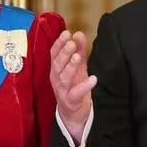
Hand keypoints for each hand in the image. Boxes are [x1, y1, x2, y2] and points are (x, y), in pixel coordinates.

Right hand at [50, 30, 96, 144]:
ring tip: (78, 57)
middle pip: (57, 64)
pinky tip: (93, 79)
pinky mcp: (70, 101)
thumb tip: (78, 33)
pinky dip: (85, 86)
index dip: (59, 43)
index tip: (66, 33)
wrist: (72, 112)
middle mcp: (56, 78)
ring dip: (70, 66)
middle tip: (72, 43)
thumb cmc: (73, 85)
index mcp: (56, 68)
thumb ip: (78, 49)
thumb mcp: (77, 66)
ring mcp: (62, 90)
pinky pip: (76, 93)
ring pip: (63, 77)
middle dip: (64, 53)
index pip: (54, 53)